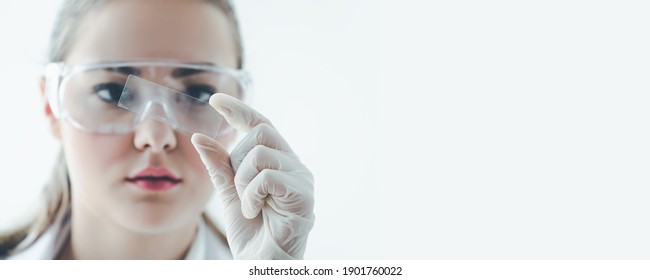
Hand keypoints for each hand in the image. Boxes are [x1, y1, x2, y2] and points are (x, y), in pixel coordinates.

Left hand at [191, 93, 314, 258]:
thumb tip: (200, 137)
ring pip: (261, 153)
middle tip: (239, 189)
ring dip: (242, 181)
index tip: (215, 100)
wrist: (263, 264)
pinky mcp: (303, 195)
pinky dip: (251, 195)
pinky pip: (267, 176)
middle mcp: (293, 165)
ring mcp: (301, 178)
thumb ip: (219, 166)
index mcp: (277, 161)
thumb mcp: (229, 194)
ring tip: (248, 206)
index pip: (260, 124)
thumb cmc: (252, 232)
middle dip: (238, 159)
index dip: (239, 110)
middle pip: (260, 132)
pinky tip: (253, 211)